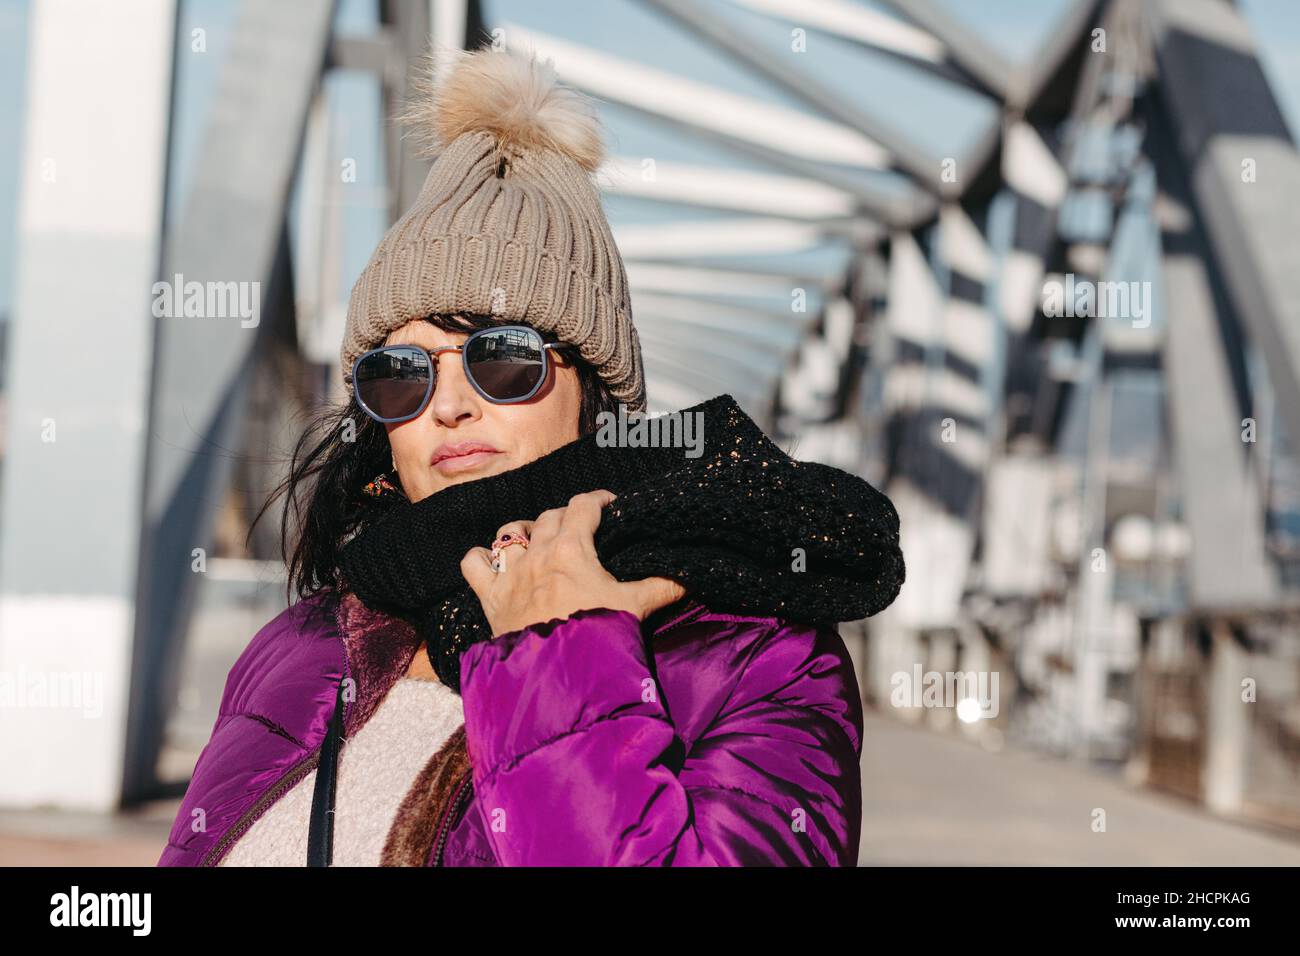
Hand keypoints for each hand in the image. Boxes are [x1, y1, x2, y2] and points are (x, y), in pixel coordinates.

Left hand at [460, 489, 687, 637]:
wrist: (558, 677)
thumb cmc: (599, 637)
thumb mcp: (634, 609)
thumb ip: (662, 588)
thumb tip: (690, 577)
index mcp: (572, 549)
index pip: (583, 505)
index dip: (598, 499)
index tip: (609, 505)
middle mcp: (538, 554)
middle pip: (550, 516)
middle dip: (566, 517)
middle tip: (581, 530)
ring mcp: (510, 574)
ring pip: (510, 533)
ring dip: (525, 532)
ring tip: (538, 541)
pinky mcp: (490, 597)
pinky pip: (473, 564)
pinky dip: (481, 558)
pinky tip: (493, 563)